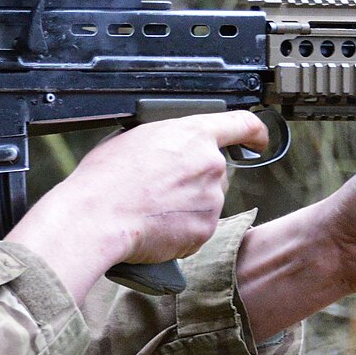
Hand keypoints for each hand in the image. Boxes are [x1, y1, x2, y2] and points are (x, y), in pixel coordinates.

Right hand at [7, 112, 269, 300]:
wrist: (97, 218)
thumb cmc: (106, 178)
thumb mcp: (133, 138)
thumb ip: (164, 139)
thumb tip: (166, 147)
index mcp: (193, 134)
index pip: (242, 124)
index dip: (255, 133)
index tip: (258, 141)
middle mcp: (211, 163)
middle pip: (217, 170)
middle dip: (196, 179)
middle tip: (163, 189)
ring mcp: (211, 198)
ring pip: (208, 201)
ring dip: (189, 205)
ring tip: (153, 209)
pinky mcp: (206, 229)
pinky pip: (199, 227)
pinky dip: (183, 230)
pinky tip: (157, 226)